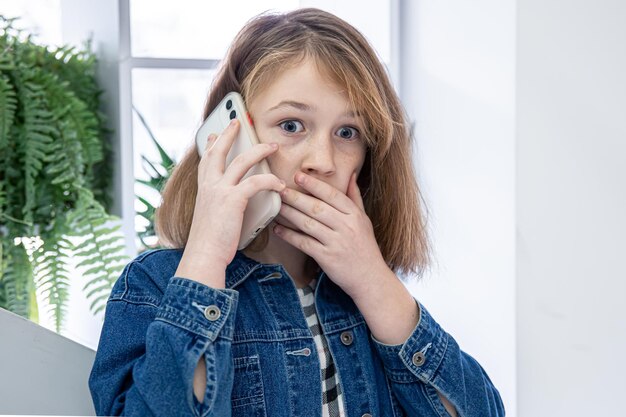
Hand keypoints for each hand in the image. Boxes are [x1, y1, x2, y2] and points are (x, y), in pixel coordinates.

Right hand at [188, 119, 285, 268]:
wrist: (204, 256)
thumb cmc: (209, 244)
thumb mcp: (211, 218)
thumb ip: (218, 205)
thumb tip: (230, 203)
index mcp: (203, 190)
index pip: (205, 161)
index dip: (210, 146)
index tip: (212, 136)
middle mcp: (208, 186)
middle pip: (219, 151)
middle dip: (229, 133)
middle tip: (238, 121)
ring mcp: (219, 190)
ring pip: (241, 160)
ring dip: (259, 150)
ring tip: (272, 145)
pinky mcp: (232, 199)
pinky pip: (255, 182)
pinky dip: (270, 181)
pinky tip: (280, 184)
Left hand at [273, 171, 388, 298]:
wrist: (370, 278)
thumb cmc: (365, 247)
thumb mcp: (364, 220)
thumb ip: (355, 197)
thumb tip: (351, 175)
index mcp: (355, 215)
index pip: (332, 195)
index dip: (314, 185)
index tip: (298, 176)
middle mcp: (346, 226)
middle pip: (317, 208)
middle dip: (296, 197)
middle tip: (279, 189)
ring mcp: (336, 242)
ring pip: (308, 224)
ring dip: (290, 214)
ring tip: (277, 206)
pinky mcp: (327, 258)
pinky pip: (304, 243)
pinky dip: (289, 236)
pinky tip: (278, 229)